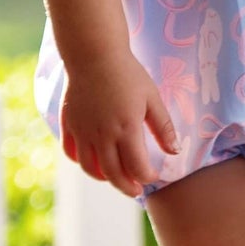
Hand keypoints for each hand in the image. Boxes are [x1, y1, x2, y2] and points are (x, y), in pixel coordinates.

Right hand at [60, 54, 178, 197]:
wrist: (94, 55)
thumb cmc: (128, 74)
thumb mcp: (152, 98)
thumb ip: (163, 127)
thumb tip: (175, 151)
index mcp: (126, 130)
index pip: (137, 167)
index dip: (147, 176)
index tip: (154, 176)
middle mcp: (102, 136)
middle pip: (113, 174)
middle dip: (127, 187)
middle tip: (136, 190)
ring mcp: (83, 132)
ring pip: (90, 168)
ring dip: (103, 178)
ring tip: (115, 179)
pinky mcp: (69, 125)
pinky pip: (72, 153)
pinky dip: (82, 162)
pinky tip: (93, 162)